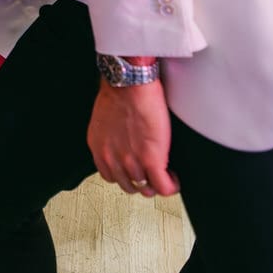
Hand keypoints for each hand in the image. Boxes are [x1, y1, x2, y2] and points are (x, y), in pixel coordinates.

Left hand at [88, 79, 178, 197]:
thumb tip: (122, 141)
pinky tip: (173, 178)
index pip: (110, 176)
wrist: (130, 84)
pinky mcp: (151, 160)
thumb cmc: (119, 91)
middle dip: (141, 180)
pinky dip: (171, 186)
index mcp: (99, 148)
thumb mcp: (105, 119)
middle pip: (128, 184)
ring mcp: (131, 162)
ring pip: (146, 188)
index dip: (125, 175)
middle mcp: (111, 158)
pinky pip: (163, 187)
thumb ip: (110, 136)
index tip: (135, 170)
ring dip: (156, 182)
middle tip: (152, 172)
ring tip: (165, 173)